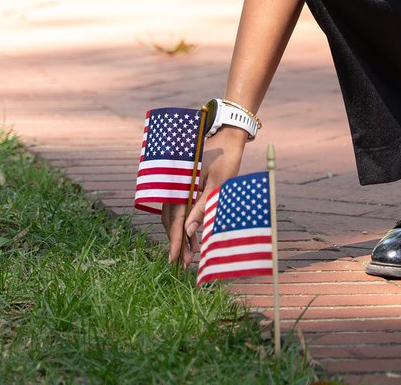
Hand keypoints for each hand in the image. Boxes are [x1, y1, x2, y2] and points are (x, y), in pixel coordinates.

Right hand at [161, 127, 247, 266]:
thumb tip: (189, 231)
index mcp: (181, 183)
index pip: (175, 217)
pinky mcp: (186, 186)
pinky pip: (182, 208)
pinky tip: (193, 238)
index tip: (174, 258)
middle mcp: (176, 184)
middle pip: (172, 218)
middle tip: (184, 263)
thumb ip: (202, 206)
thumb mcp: (218, 184)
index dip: (175, 239)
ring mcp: (180, 185)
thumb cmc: (226, 159)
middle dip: (177, 241)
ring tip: (190, 256)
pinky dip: (186, 223)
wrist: (229, 137)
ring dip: (181, 235)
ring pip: (175, 215)